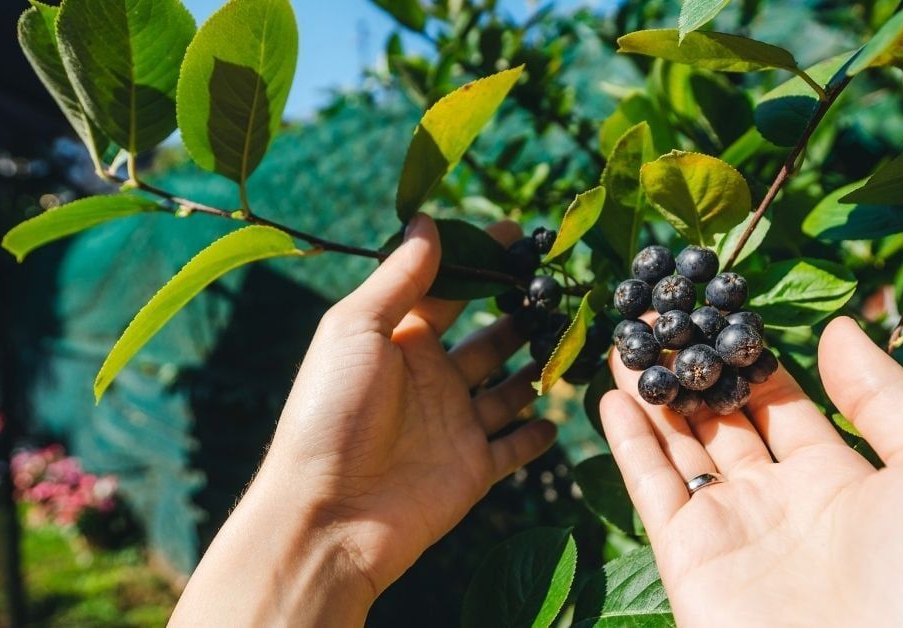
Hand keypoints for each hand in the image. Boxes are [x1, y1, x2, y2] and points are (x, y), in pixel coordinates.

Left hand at [171, 215, 555, 625]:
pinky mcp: (473, 469)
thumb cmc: (331, 412)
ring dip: (539, 366)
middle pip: (488, 337)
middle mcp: (430, 378)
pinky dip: (537, 433)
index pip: (448, 290)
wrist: (328, 512)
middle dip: (521, 312)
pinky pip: (514, 447)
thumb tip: (427, 220)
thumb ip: (399, 278)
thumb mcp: (357, 329)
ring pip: (510, 388)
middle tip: (561, 287)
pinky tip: (559, 415)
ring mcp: (454, 425)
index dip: (481, 262)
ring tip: (574, 341)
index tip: (520, 235)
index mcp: (399, 340)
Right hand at [602, 316, 902, 626]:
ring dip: (653, 392)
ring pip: (681, 446)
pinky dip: (628, 443)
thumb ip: (886, 395)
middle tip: (663, 307)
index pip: (785, 401)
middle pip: (725, 418)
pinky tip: (611, 394)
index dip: (751, 352)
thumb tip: (838, 328)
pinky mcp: (691, 560)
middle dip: (694, 365)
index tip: (721, 302)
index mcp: (846, 479)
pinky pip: (652, 489)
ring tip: (628, 336)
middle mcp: (783, 502)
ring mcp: (734, 531)